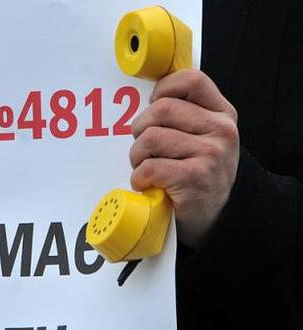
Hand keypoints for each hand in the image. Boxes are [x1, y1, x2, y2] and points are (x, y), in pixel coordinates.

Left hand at [129, 70, 239, 248]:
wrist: (215, 218)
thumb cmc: (197, 175)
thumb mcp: (203, 139)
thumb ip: (185, 115)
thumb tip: (149, 97)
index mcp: (222, 114)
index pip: (190, 80)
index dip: (163, 91)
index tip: (154, 109)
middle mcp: (221, 131)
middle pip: (161, 109)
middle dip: (140, 130)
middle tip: (144, 149)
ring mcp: (210, 154)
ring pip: (150, 138)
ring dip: (137, 156)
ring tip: (145, 169)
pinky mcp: (195, 178)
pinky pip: (148, 167)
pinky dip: (139, 178)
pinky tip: (148, 185)